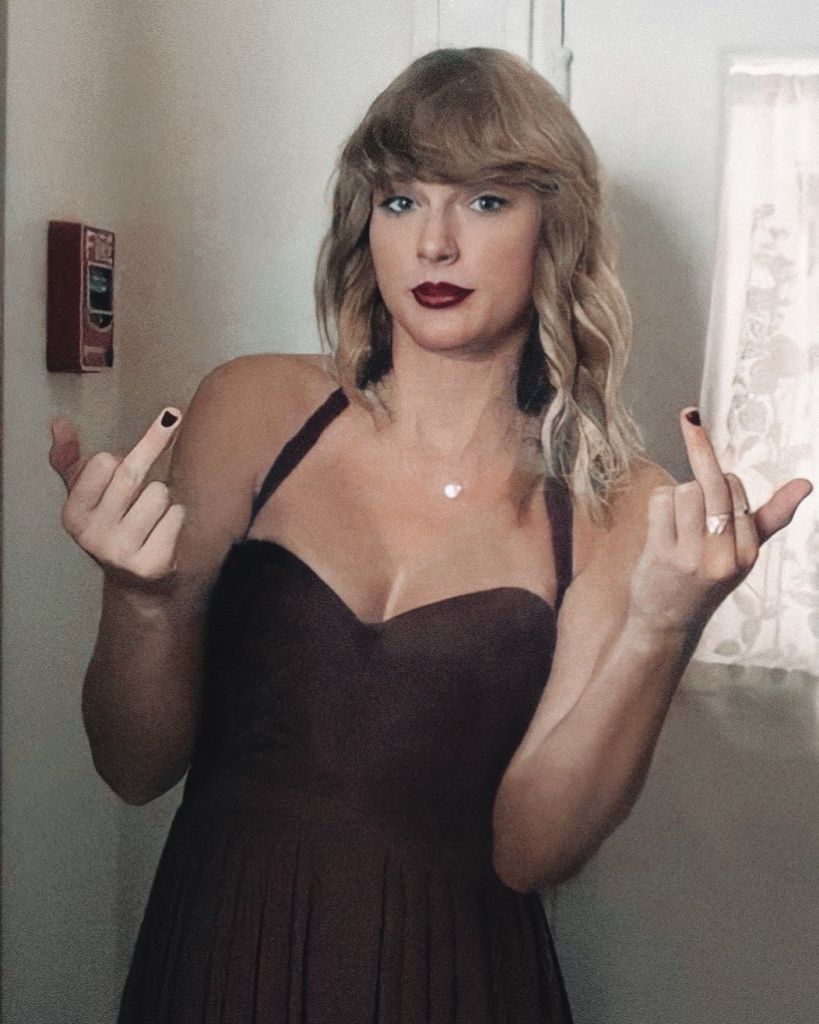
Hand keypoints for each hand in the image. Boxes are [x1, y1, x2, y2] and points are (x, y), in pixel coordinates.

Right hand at [49, 408, 185, 586]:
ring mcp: (122, 553)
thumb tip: (60, 423)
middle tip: (153, 461)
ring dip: (164, 496)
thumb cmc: (112, 523)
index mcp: (74, 514)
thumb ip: (70, 458)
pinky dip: (177, 516)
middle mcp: (93, 536)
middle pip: (132, 474)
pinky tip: (163, 531)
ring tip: (151, 515)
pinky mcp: (152, 564)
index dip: (119, 460)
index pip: (104, 461)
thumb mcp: (85, 493)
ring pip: (160, 493)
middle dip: (148, 465)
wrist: (136, 580)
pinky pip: (177, 515)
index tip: (118, 474)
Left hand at [628, 407, 812, 635]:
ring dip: (678, 494)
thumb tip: (805, 484)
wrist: (668, 621)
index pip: (737, 491)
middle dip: (702, 464)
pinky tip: (662, 523)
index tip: (717, 485)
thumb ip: (773, 517)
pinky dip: (660, 502)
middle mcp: (722, 556)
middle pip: (713, 486)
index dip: (723, 480)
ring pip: (685, 491)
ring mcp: (690, 556)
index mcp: (747, 553)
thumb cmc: (707, 579)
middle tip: (694, 445)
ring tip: (679, 518)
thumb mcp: (744, 554)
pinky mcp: (660, 553)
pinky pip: (660, 501)